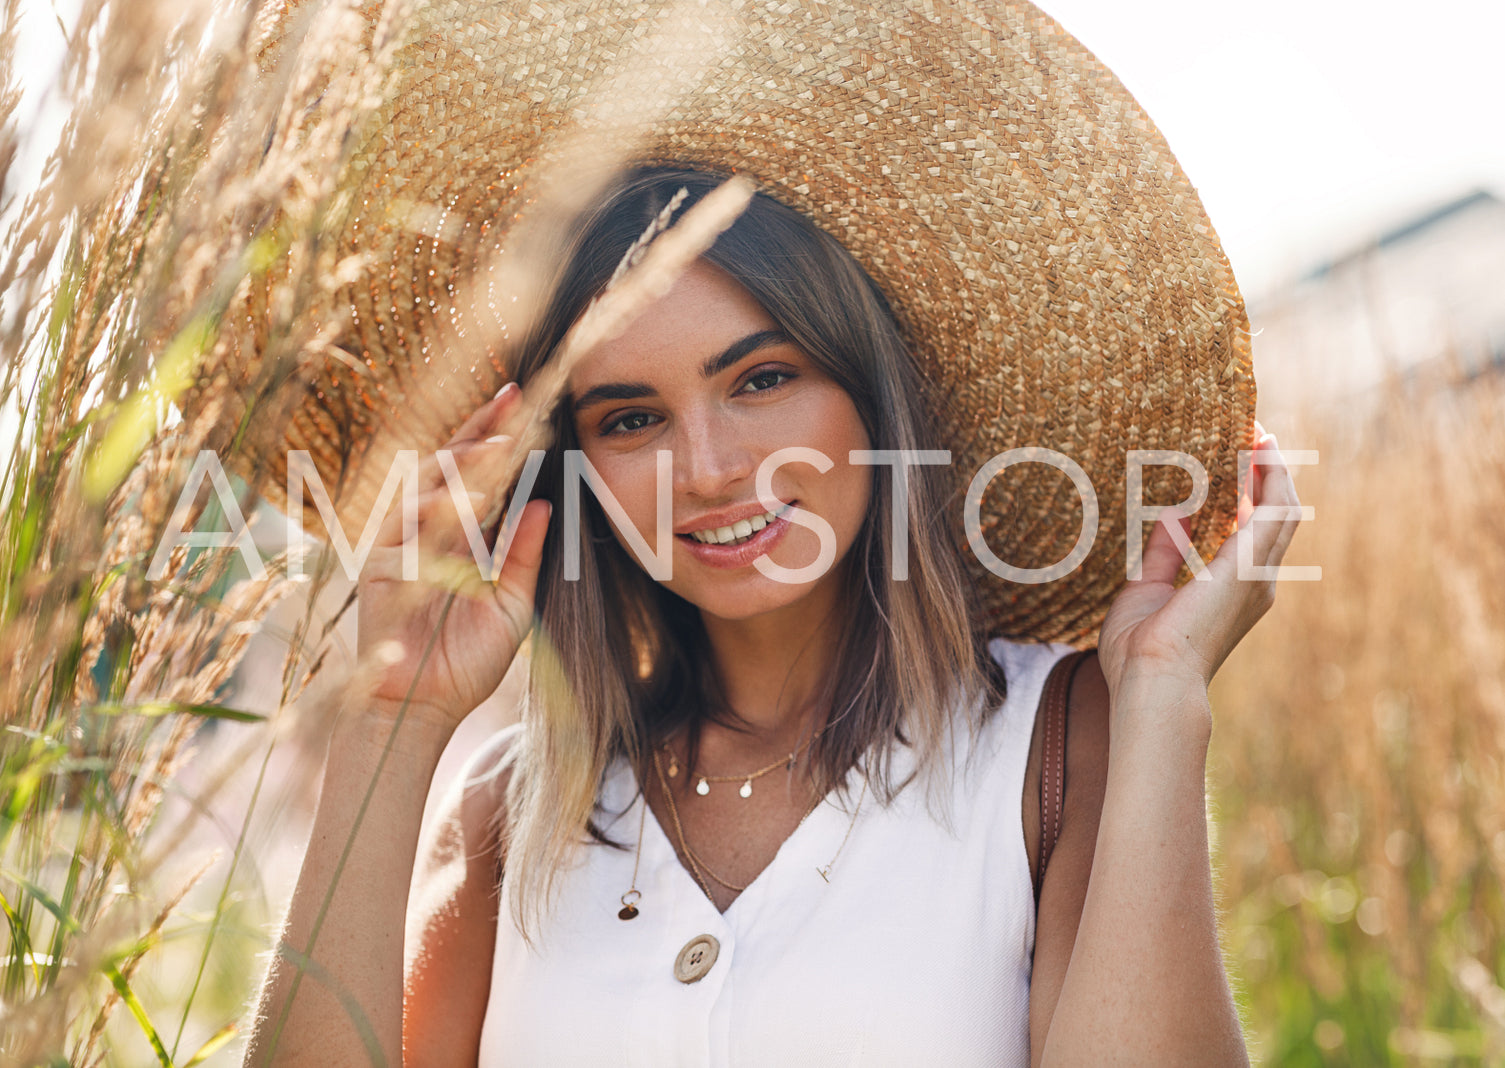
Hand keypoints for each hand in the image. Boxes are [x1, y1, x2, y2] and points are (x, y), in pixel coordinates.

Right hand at [354, 382, 551, 728]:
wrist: (424, 709)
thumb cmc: (466, 662)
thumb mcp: (512, 603)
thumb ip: (525, 554)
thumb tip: (545, 503)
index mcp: (459, 538)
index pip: (479, 477)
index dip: (498, 441)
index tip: (526, 406)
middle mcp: (428, 533)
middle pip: (451, 467)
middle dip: (480, 430)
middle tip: (512, 396)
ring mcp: (402, 545)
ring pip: (429, 486)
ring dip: (464, 463)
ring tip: (502, 442)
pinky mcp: (382, 566)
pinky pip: (407, 525)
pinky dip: (436, 507)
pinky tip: (467, 494)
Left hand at [1097, 422, 1301, 705]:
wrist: (1151, 681)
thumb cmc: (1140, 653)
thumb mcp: (1145, 590)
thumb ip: (1163, 553)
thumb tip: (1173, 515)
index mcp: (1234, 593)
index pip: (1253, 535)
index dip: (1252, 497)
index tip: (1239, 462)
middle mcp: (1256, 584)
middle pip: (1276, 516)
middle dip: (1268, 474)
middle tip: (1252, 436)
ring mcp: (1259, 576)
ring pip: (1283, 507)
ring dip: (1274, 468)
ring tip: (1257, 433)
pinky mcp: (1252, 565)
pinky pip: (1276, 509)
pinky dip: (1272, 475)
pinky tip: (1260, 448)